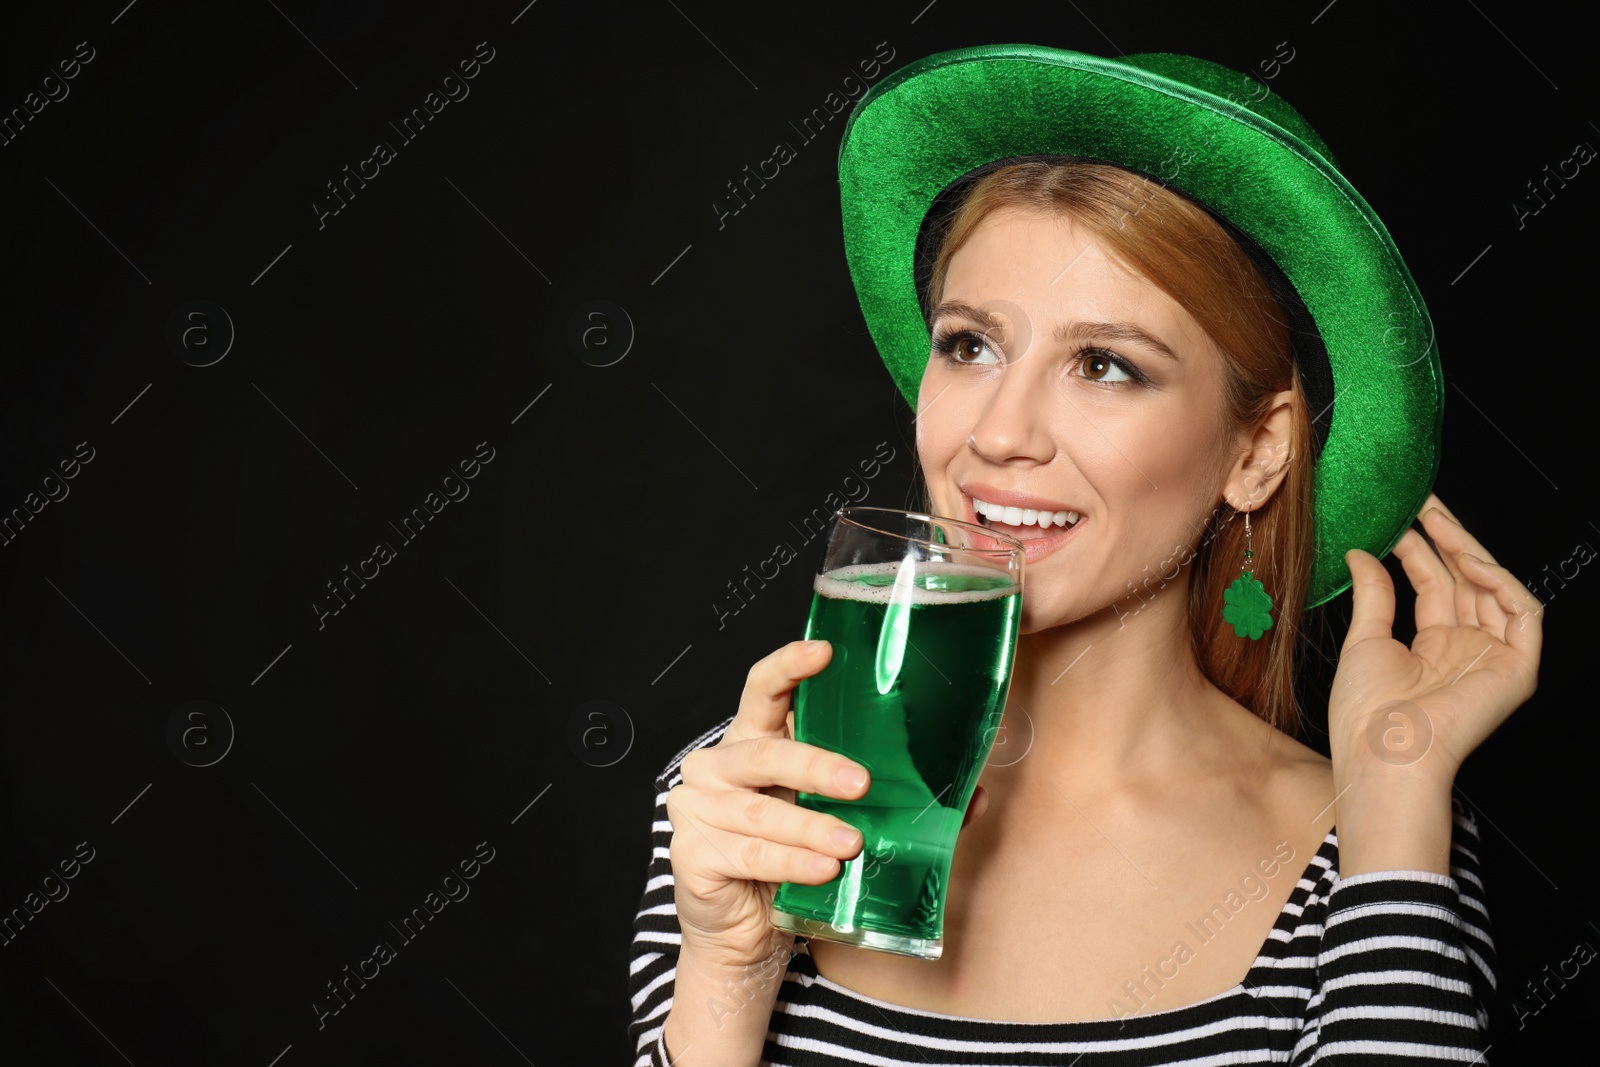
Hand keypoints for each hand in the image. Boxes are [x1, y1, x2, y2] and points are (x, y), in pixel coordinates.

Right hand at [665, 639, 872, 972]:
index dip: (789, 666)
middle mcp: (718, 765)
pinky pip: (749, 854)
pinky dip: (791, 862)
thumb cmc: (791, 861)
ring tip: (851, 844)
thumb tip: (974, 796)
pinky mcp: (692, 853)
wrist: (743, 931)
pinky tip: (824, 869)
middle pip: (765, 752)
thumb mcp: (837, 818)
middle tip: (862, 784)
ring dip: (809, 827)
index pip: (762, 687)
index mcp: (753, 740)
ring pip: (759, 812)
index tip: (825, 652)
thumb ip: (893, 802)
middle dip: (815, 765)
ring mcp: (698, 808)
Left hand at [1329, 492, 1542, 785]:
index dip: (1421, 548)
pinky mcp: (1518, 669)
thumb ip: (1373, 593)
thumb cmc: (1366, 713)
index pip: (1435, 584)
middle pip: (1466, 581)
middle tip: (1423, 500)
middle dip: (1447, 538)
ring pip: (1495, 589)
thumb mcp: (1364, 641)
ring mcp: (1494, 658)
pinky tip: (1470, 562)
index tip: (1400, 515)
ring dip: (1470, 551)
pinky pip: (1524, 613)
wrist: (1383, 753)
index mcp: (1432, 648)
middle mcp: (1466, 650)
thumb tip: (1361, 554)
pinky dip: (1502, 583)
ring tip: (1438, 519)